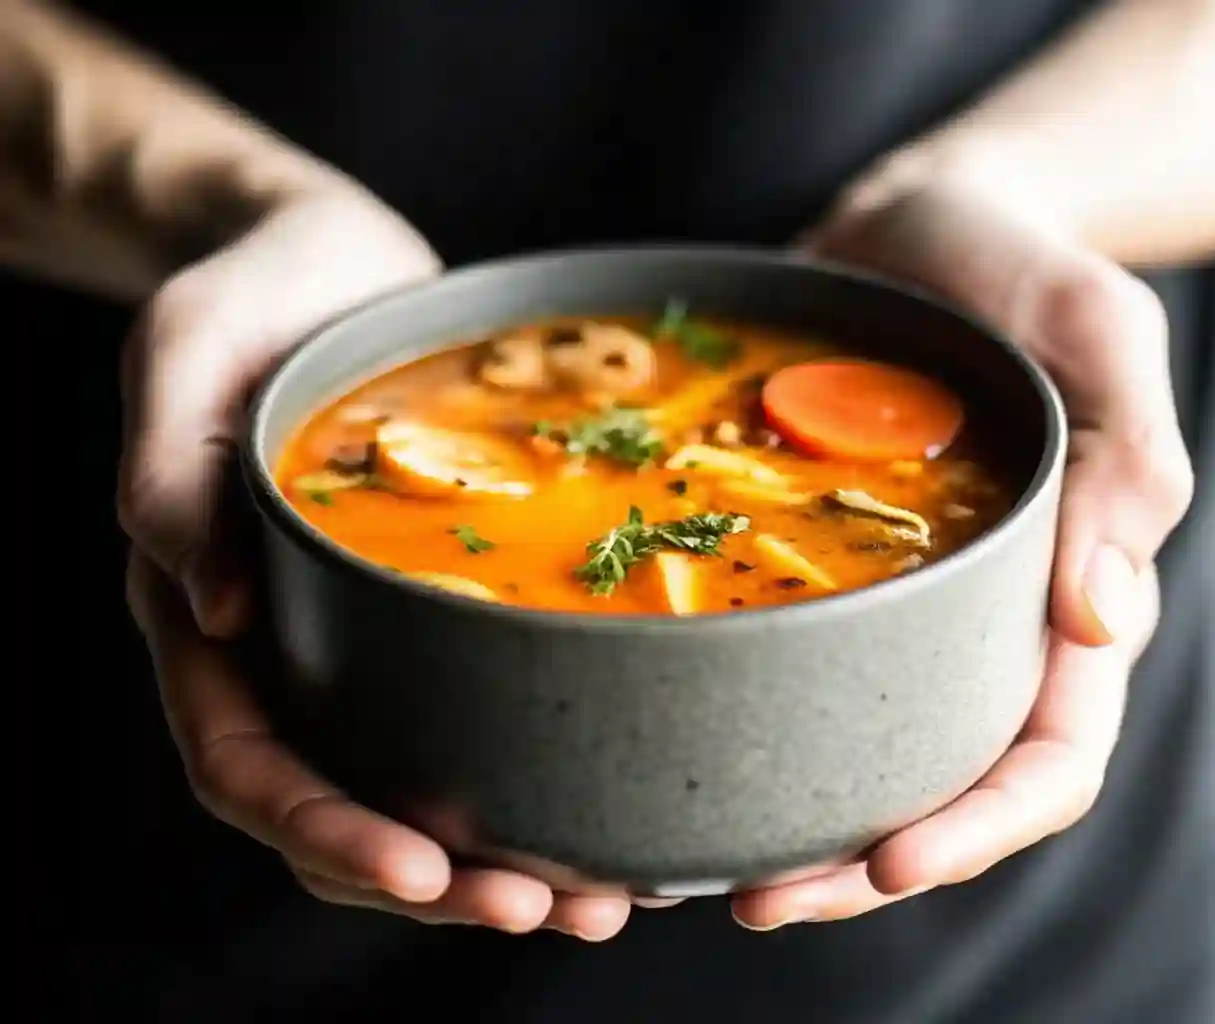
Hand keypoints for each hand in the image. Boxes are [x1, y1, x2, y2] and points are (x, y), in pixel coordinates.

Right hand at [119, 183, 633, 939]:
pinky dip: (531, 765)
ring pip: (413, 782)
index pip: (246, 763)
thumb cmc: (249, 294)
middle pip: (340, 807)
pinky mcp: (429, 604)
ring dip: (496, 857)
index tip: (424, 874)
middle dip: (437, 880)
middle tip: (551, 910)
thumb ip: (168, 468)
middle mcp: (282, 646)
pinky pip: (474, 707)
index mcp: (203, 609)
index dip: (328, 831)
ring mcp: (357, 632)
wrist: (327, 259)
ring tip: (600, 895)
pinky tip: (611, 790)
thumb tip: (210, 609)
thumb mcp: (187, 348)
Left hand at [731, 170, 1193, 928]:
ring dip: (788, 822)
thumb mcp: (1096, 330)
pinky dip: (730, 719)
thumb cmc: (1019, 266)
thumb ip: (1129, 458)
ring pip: (849, 748)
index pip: (1048, 753)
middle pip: (935, 786)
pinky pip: (775, 663)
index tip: (890, 864)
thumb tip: (1106, 616)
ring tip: (696, 866)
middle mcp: (971, 622)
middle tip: (757, 899)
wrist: (912, 225)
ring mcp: (886, 602)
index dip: (980, 827)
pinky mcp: (810, 568)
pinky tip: (661, 746)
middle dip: (860, 865)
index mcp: (1062, 594)